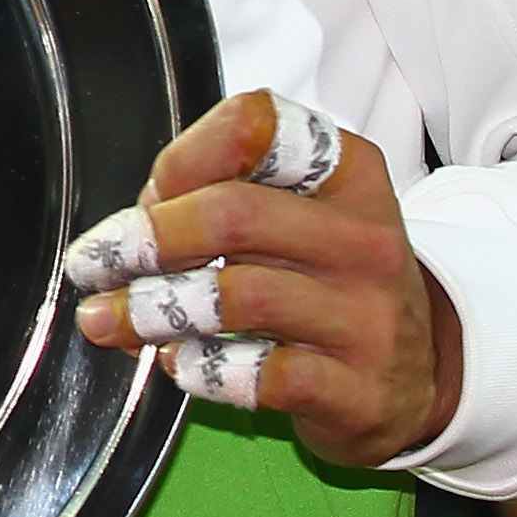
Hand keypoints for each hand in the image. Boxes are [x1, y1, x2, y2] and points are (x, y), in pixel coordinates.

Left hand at [69, 91, 464, 467]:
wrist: (420, 373)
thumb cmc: (329, 283)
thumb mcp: (297, 221)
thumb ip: (220, 204)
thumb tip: (127, 235)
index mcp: (348, 174)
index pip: (256, 127)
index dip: (183, 158)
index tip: (146, 196)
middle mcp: (365, 238)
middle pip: (234, 214)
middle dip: (148, 239)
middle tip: (96, 264)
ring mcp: (367, 316)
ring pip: (241, 296)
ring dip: (155, 309)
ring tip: (110, 319)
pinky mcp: (358, 389)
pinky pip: (265, 375)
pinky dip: (205, 370)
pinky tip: (177, 365)